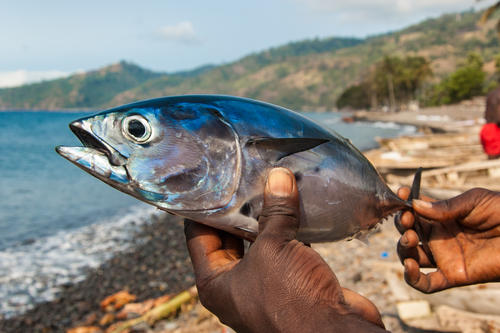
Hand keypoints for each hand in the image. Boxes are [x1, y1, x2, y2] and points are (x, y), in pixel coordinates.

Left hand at [185, 168, 385, 332]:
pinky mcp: (291, 283)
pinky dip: (288, 231)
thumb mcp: (274, 249)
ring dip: (266, 218)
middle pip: (230, 238)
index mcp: (215, 283)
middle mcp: (235, 286)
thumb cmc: (291, 298)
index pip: (198, 236)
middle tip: (244, 178)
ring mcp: (264, 285)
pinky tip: (294, 208)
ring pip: (260, 244)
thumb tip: (278, 176)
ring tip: (269, 185)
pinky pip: (284, 250)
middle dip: (238, 209)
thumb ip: (275, 212)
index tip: (212, 181)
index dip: (204, 207)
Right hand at [396, 187, 499, 292]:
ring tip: (410, 238)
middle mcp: (439, 236)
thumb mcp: (475, 201)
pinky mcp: (453, 276)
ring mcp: (444, 256)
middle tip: (407, 218)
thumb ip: (446, 206)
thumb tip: (416, 205)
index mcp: (442, 216)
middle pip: (408, 231)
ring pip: (410, 255)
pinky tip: (409, 267)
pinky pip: (427, 284)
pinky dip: (412, 278)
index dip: (404, 202)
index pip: (415, 209)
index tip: (401, 194)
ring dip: (402, 247)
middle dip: (401, 223)